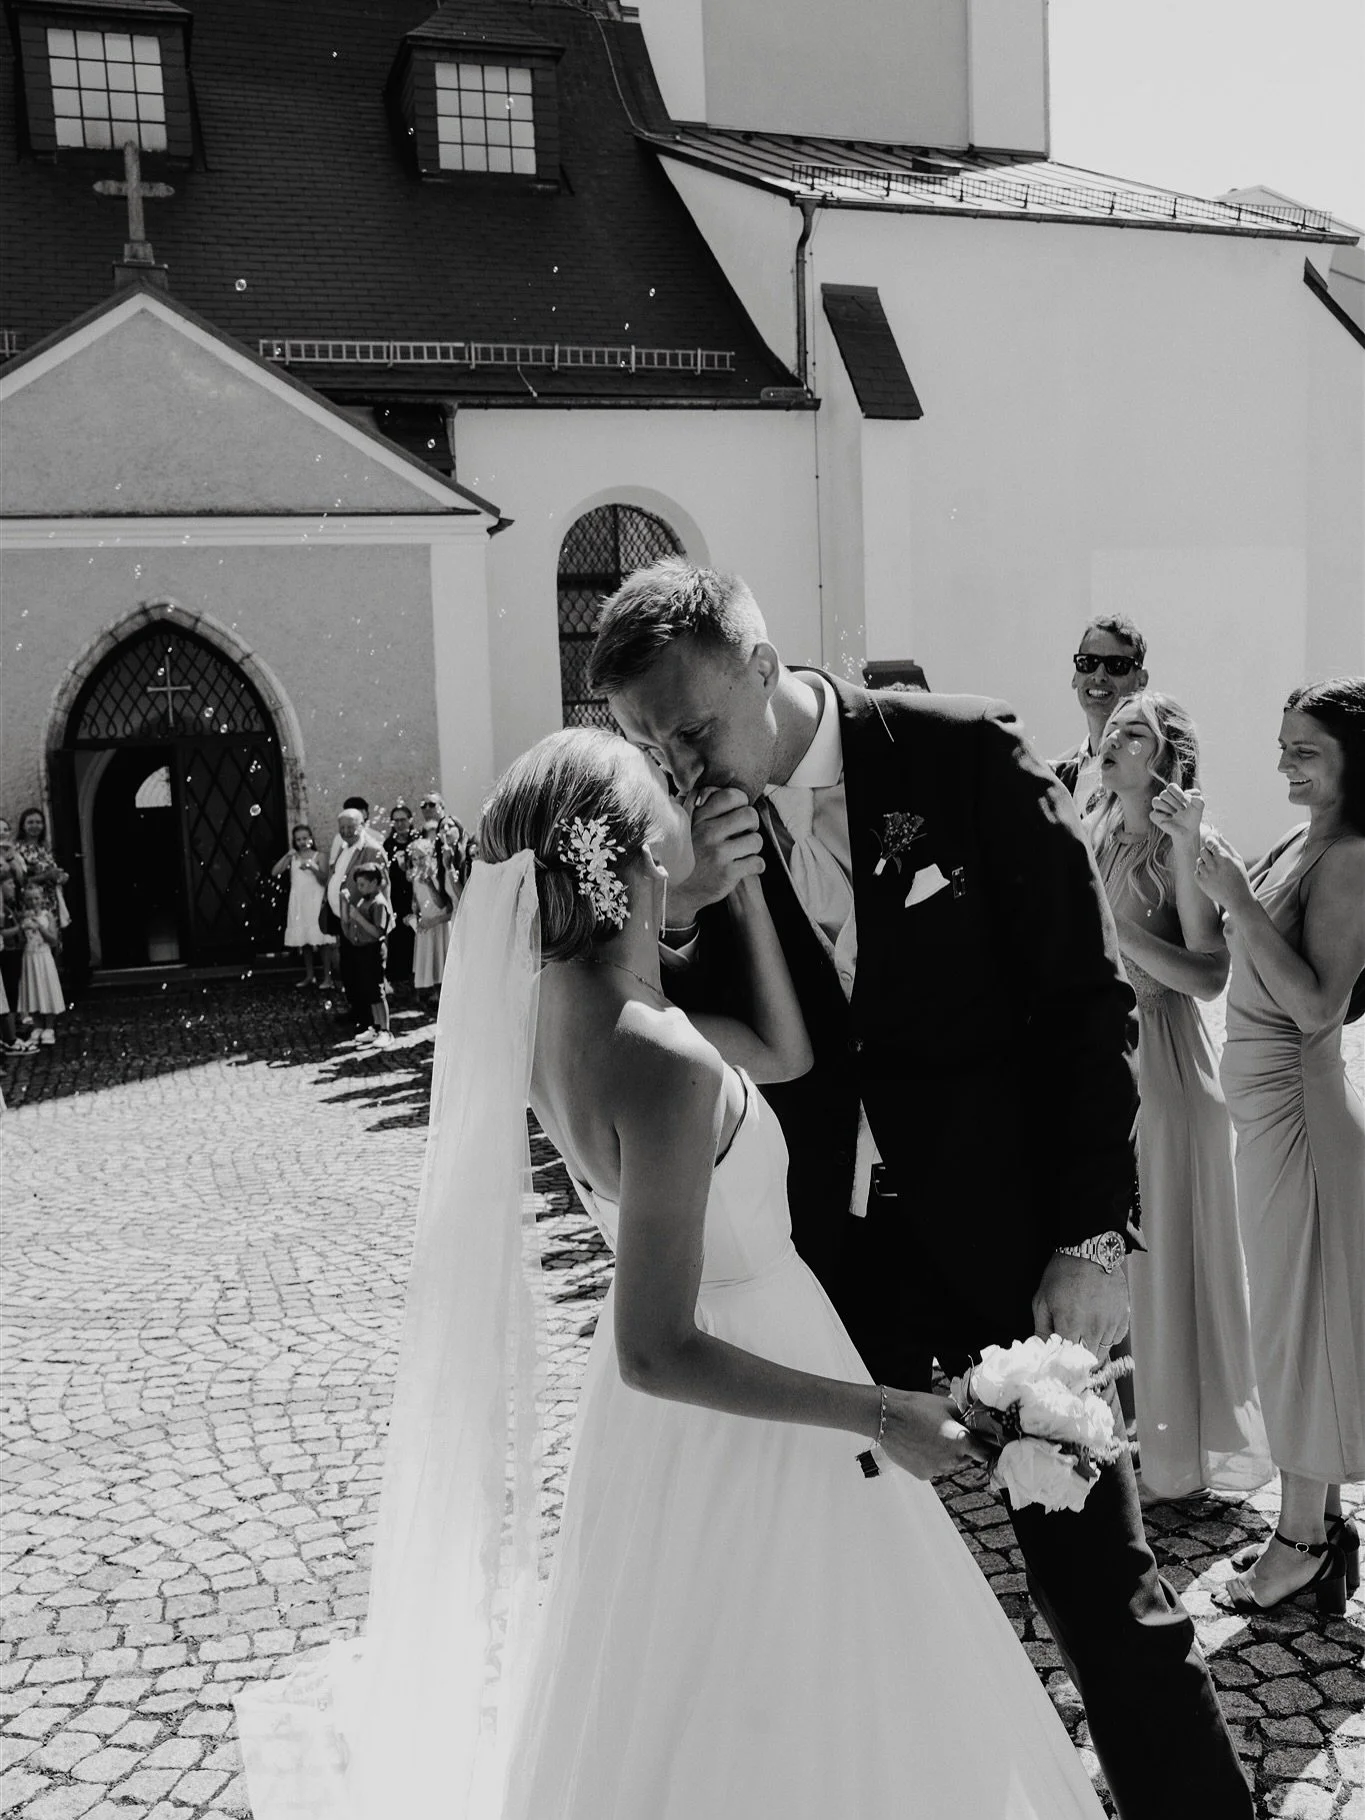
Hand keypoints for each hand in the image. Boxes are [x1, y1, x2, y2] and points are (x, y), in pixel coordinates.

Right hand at [665, 787, 763, 924]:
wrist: (673, 892)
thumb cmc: (682, 855)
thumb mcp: (681, 825)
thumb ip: (693, 804)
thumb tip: (712, 789)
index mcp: (698, 817)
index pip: (732, 796)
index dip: (741, 803)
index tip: (737, 813)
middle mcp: (708, 832)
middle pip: (750, 815)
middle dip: (751, 825)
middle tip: (744, 833)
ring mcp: (718, 853)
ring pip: (756, 840)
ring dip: (753, 847)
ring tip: (743, 851)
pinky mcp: (727, 874)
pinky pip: (757, 862)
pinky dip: (756, 865)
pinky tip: (745, 866)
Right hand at [879, 1388, 995, 1480]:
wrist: (887, 1416)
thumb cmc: (916, 1407)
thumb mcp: (946, 1405)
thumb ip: (963, 1417)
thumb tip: (972, 1421)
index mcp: (962, 1441)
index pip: (985, 1453)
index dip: (983, 1447)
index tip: (980, 1444)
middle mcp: (953, 1459)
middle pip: (966, 1458)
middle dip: (961, 1449)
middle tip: (945, 1433)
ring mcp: (938, 1469)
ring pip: (949, 1465)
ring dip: (944, 1455)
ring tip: (928, 1437)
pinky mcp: (923, 1475)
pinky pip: (933, 1469)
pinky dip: (929, 1460)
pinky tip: (918, 1445)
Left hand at [1032, 1253, 1129, 1355]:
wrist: (1089, 1251)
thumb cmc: (1063, 1273)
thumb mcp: (1042, 1299)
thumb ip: (1041, 1328)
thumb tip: (1042, 1349)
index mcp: (1071, 1324)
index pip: (1069, 1361)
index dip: (1064, 1365)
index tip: (1060, 1366)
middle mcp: (1094, 1327)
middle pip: (1089, 1361)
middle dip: (1079, 1362)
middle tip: (1072, 1357)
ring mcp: (1111, 1323)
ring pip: (1104, 1351)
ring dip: (1093, 1350)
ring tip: (1084, 1338)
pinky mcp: (1123, 1316)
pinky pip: (1116, 1339)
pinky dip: (1107, 1338)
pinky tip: (1098, 1328)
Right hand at [1149, 784, 1204, 855]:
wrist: (1190, 829)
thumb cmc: (1193, 815)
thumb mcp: (1200, 805)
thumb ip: (1197, 797)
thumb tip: (1187, 795)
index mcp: (1174, 794)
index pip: (1171, 787)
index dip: (1178, 792)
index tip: (1186, 801)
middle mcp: (1165, 800)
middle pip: (1164, 793)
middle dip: (1174, 801)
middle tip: (1183, 809)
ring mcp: (1159, 809)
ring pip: (1155, 801)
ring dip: (1166, 806)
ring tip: (1175, 813)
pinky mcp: (1157, 818)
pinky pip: (1152, 814)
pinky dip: (1161, 815)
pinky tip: (1170, 817)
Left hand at [1194, 829, 1251, 909]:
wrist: (1237, 898)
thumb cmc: (1240, 877)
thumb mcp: (1237, 860)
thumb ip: (1227, 846)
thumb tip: (1219, 835)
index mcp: (1223, 857)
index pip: (1210, 842)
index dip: (1210, 842)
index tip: (1212, 845)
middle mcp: (1213, 864)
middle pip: (1203, 851)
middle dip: (1208, 853)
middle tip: (1216, 860)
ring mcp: (1205, 874)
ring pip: (1199, 861)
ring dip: (1205, 864)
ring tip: (1215, 871)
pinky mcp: (1200, 882)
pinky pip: (1196, 872)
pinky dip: (1202, 873)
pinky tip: (1211, 877)